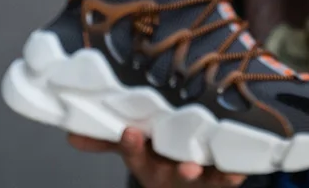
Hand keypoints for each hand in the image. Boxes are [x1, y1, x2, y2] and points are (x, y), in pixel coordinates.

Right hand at [68, 129, 245, 186]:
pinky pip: (222, 178)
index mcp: (145, 160)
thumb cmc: (157, 154)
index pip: (134, 153)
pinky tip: (238, 171)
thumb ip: (106, 137)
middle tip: (184, 165)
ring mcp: (191, 176)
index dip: (132, 146)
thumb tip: (70, 133)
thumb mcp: (133, 145)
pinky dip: (229, 175)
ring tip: (202, 169)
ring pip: (193, 178)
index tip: (131, 132)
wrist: (184, 178)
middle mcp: (166, 172)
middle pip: (167, 173)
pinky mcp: (214, 177)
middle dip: (174, 169)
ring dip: (199, 175)